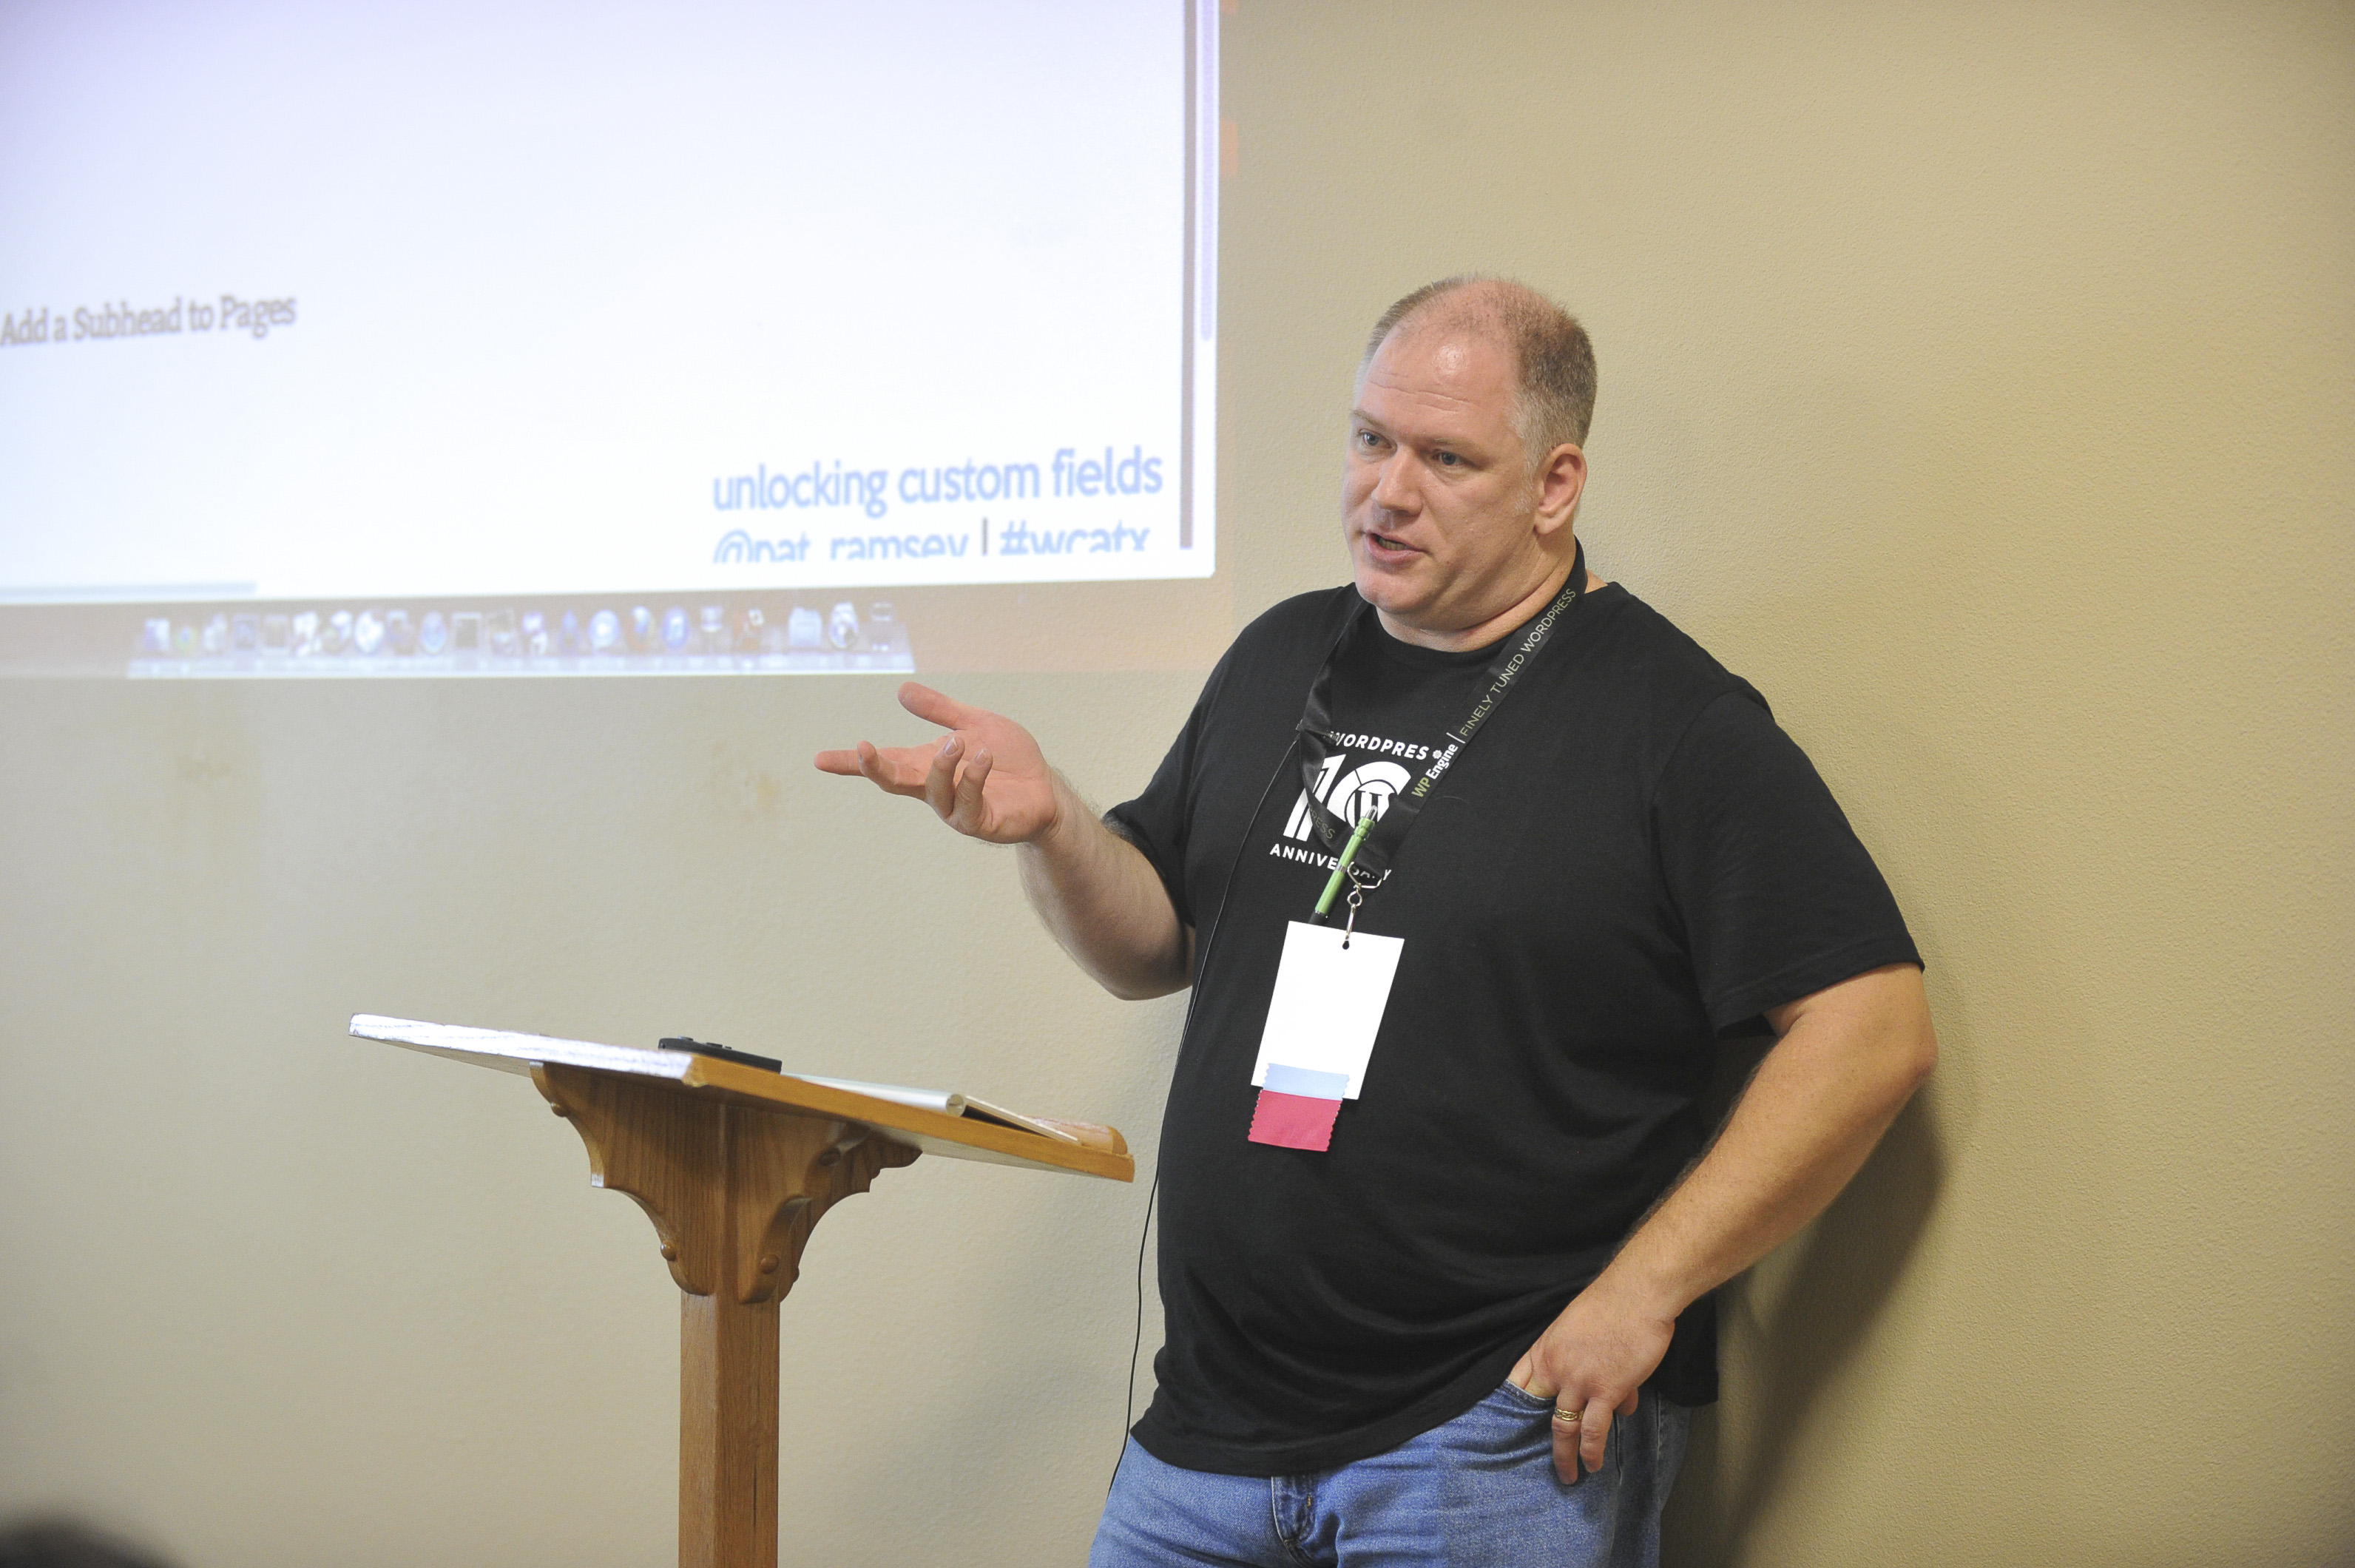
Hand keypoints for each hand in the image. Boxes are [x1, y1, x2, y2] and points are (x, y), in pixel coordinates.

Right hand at [813, 682, 1061, 845]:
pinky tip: (981, 757)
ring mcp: (955, 809)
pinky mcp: (980, 822)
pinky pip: (967, 802)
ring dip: (943, 763)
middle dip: (874, 768)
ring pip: (933, 789)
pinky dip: (972, 777)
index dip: (850, 763)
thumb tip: (901, 690)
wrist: (1045, 788)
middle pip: (894, 782)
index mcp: (926, 766)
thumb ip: (941, 711)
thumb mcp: (974, 723)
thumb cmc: (1008, 759)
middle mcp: (934, 790)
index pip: (884, 763)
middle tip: (863, 749)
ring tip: (959, 742)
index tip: (818, 759)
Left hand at [1506, 1276, 1676, 1482]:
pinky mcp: (1605, 1391)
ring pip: (1562, 1428)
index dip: (1515, 1406)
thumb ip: (1589, 1364)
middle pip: (1537, 1411)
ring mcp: (1578, 1381)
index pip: (1518, 1383)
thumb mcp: (1582, 1329)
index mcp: (1544, 1348)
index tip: (1511, 1425)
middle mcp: (1555, 1368)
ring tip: (1569, 1475)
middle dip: (1537, 1438)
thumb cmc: (1614, 1305)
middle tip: (1543, 1459)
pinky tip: (1594, 1464)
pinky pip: (1593, 1430)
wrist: (1637, 1294)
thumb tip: (1617, 1399)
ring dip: (1565, 1456)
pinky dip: (1592, 1451)